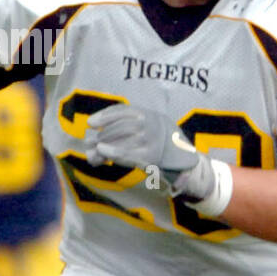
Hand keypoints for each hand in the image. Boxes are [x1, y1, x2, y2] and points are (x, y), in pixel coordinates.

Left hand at [83, 104, 216, 202]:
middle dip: (103, 134)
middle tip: (89, 142)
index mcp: (153, 116)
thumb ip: (128, 132)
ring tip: (93, 151)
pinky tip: (102, 153)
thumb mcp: (149, 133)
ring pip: (124, 139)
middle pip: (122, 126)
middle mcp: (154, 125)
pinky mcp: (153, 157)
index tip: (91, 123)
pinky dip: (114, 152)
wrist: (187, 165)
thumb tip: (96, 136)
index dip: (106, 115)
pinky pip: (130, 154)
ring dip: (105, 144)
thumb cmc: (163, 148)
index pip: (125, 111)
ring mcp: (155, 140)